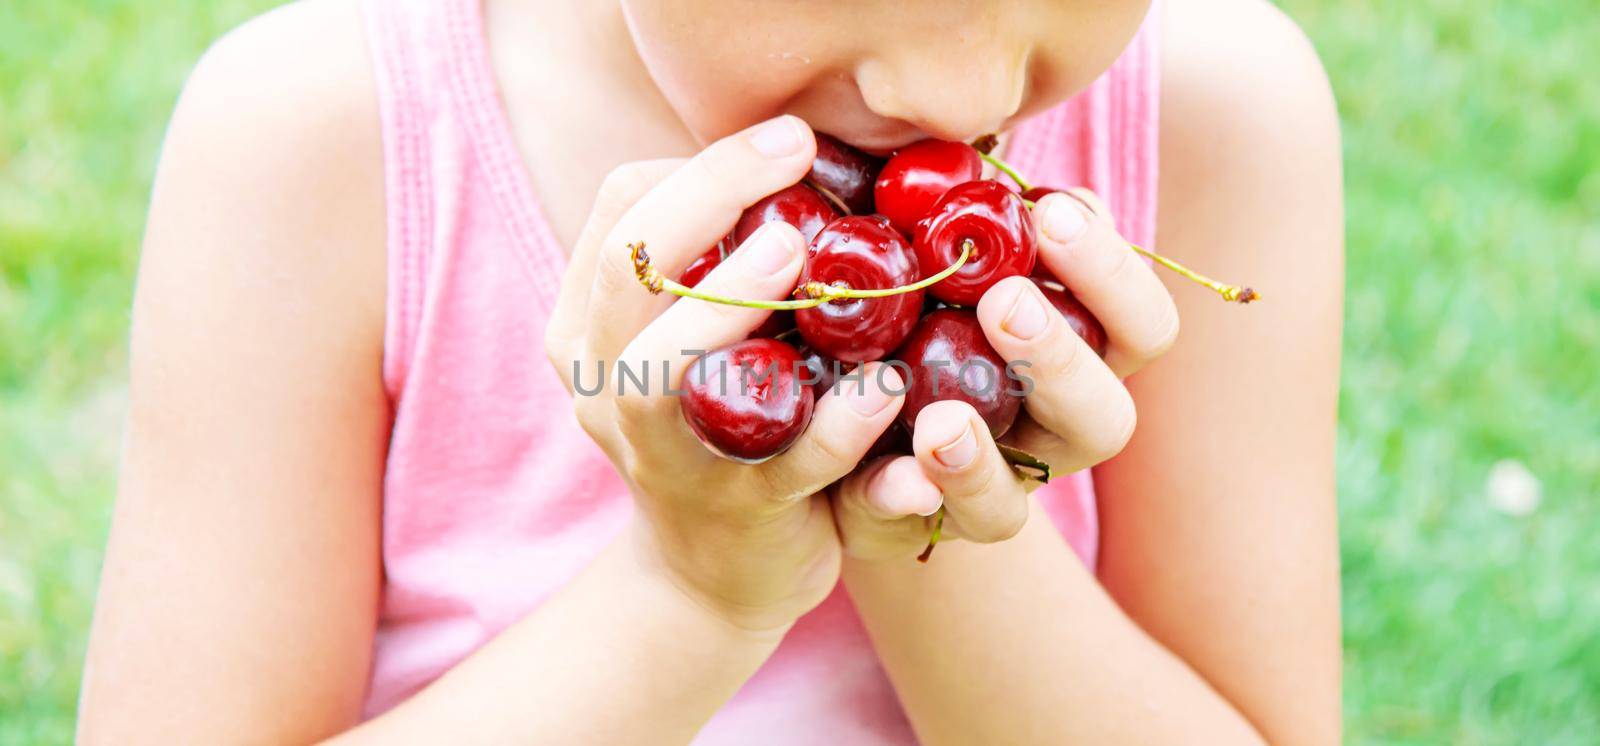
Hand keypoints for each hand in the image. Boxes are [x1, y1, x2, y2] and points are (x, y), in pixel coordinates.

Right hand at [544, 116, 904, 630]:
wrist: (713, 577)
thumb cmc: (720, 421)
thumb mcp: (689, 335)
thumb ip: (713, 258)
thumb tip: (799, 154)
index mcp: (590, 326)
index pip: (619, 212)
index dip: (700, 165)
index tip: (787, 138)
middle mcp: (607, 385)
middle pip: (629, 270)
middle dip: (708, 197)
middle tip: (794, 153)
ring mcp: (664, 453)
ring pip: (663, 372)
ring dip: (729, 302)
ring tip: (797, 252)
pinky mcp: (739, 508)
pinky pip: (784, 460)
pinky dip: (836, 420)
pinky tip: (885, 381)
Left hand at [832, 188, 1179, 560]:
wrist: (832, 400)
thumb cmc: (905, 294)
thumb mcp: (932, 250)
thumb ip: (965, 214)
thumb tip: (977, 163)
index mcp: (1077, 353)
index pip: (1139, 325)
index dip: (1112, 274)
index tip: (1055, 213)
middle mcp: (1049, 430)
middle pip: (1106, 418)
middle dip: (1061, 358)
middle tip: (1005, 302)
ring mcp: (989, 489)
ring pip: (1018, 502)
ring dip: (982, 455)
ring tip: (939, 417)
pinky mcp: (915, 525)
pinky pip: (921, 531)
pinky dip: (908, 499)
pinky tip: (891, 468)